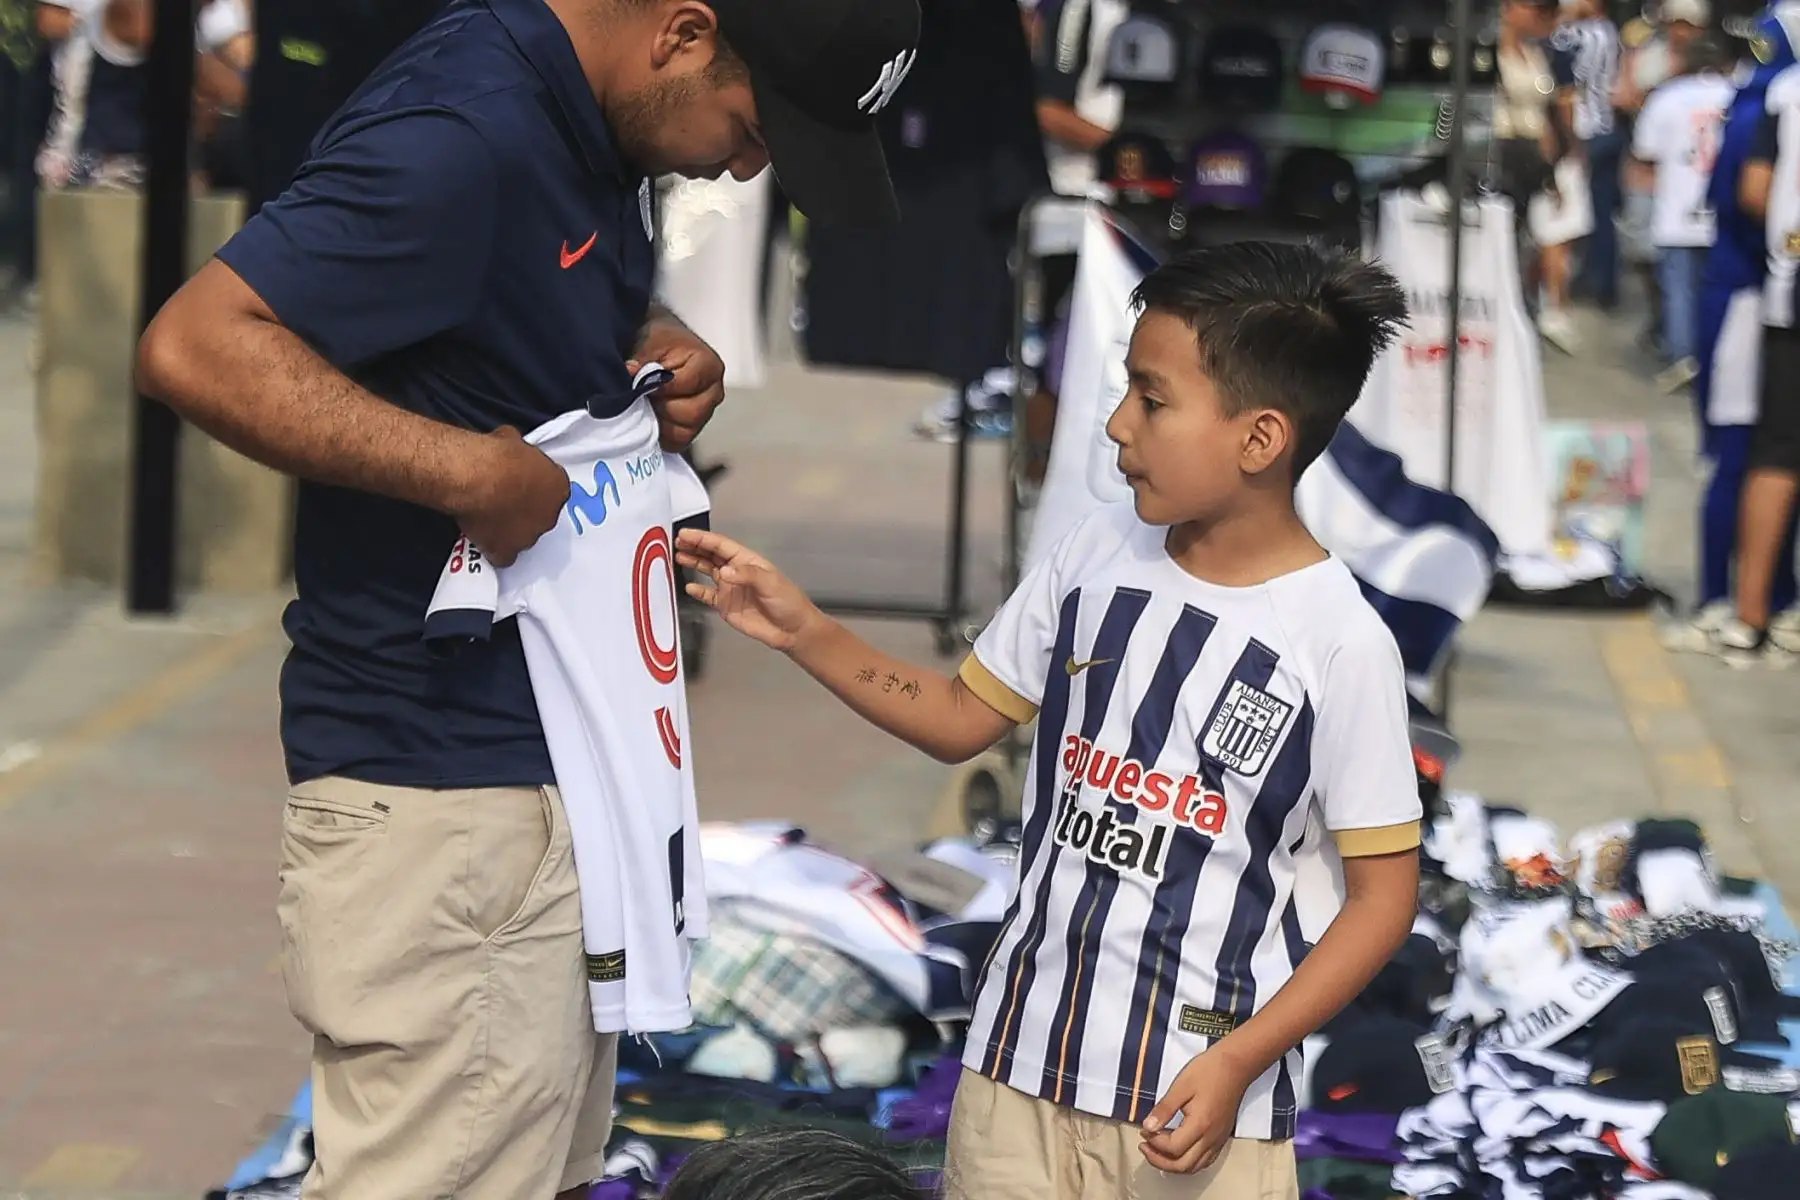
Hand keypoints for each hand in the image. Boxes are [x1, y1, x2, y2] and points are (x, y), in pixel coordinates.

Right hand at [452, 426, 567, 565]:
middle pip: (539, 515)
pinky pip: (503, 555)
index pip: (552, 490)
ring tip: (488, 516)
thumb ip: (520, 454)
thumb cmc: (498, 453)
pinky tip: (482, 538)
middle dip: (524, 510)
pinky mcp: (506, 551)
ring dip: (510, 529)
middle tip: (502, 499)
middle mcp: (550, 515)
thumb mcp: (515, 441)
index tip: (518, 482)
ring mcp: (530, 537)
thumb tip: (511, 448)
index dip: (533, 486)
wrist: (479, 478)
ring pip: (522, 537)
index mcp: (559, 486)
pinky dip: (493, 548)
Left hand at [631, 319, 724, 452]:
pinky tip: (650, 415)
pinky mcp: (692, 428)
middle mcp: (713, 392)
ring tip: (646, 402)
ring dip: (660, 420)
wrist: (655, 344)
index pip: (686, 386)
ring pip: (684, 431)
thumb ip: (642, 359)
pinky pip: (678, 442)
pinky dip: (661, 433)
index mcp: (709, 366)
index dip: (659, 385)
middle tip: (642, 393)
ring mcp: (705, 413)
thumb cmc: (657, 340)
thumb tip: (631, 373)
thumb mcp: (649, 340)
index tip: (639, 377)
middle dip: (661, 405)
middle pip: (690, 414)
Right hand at [676, 528, 821, 651]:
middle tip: (676, 541)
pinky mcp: (724, 605)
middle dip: (694, 547)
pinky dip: (697, 591)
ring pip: (706, 571)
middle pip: (711, 555)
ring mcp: (729, 588)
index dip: (703, 538)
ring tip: (677, 556)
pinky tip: (688, 587)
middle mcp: (735, 571)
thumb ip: (746, 575)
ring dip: (693, 563)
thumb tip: (723, 571)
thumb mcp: (770, 583)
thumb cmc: (787, 601)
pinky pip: (707, 595)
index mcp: (746, 560)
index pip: (721, 545)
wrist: (791, 631)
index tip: (685, 534)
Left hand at [1138, 1049, 1256, 1173]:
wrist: (1235, 1066)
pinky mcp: (1221, 1138)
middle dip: (1159, 1160)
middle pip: (1183, 1165)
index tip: (1144, 1130)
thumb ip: (1164, 1109)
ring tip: (1157, 1150)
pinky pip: (1205, 1161)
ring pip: (1194, 1167)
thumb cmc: (1208, 1071)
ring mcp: (1218, 1140)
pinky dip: (1188, 1162)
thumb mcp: (1180, 1086)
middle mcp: (1211, 1138)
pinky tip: (1178, 1151)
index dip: (1154, 1142)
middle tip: (1145, 1146)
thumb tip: (1148, 1127)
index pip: (1172, 1147)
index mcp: (1200, 1124)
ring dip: (1172, 1164)